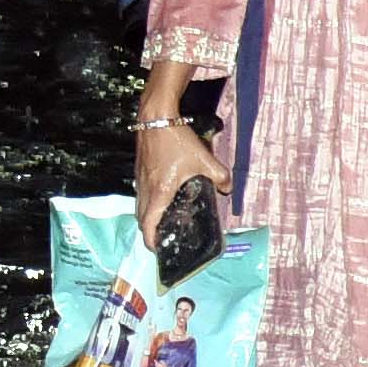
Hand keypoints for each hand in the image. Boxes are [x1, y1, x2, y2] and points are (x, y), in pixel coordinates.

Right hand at [135, 118, 224, 237]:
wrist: (156, 117)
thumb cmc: (176, 139)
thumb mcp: (204, 158)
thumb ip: (220, 176)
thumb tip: (228, 189)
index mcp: (160, 191)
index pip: (148, 224)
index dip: (151, 241)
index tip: (158, 249)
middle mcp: (146, 188)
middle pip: (141, 219)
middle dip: (149, 232)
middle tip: (163, 238)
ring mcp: (140, 179)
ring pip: (139, 206)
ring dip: (147, 218)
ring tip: (162, 223)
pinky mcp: (139, 170)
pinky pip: (140, 194)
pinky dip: (147, 203)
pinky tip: (161, 199)